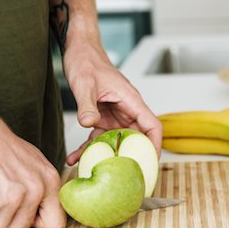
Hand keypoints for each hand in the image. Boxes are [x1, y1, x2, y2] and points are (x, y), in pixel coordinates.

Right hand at [0, 103, 66, 227]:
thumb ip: (40, 186)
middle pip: (22, 227)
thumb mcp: (31, 161)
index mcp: (50, 179)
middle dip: (5, 217)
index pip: (56, 222)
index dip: (37, 223)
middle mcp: (36, 189)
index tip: (24, 216)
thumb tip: (43, 210)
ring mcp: (14, 197)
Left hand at [62, 40, 161, 165]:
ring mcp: (115, 115)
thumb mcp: (85, 84)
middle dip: (131, 158)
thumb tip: (89, 124)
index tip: (150, 162)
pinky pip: (99, 137)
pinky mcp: (103, 117)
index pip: (152, 126)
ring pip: (117, 141)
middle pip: (137, 138)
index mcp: (131, 101)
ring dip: (104, 156)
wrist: (78, 51)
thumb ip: (87, 105)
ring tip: (89, 170)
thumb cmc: (86, 61)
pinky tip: (74, 157)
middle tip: (124, 176)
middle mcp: (127, 110)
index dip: (154, 145)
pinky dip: (88, 148)